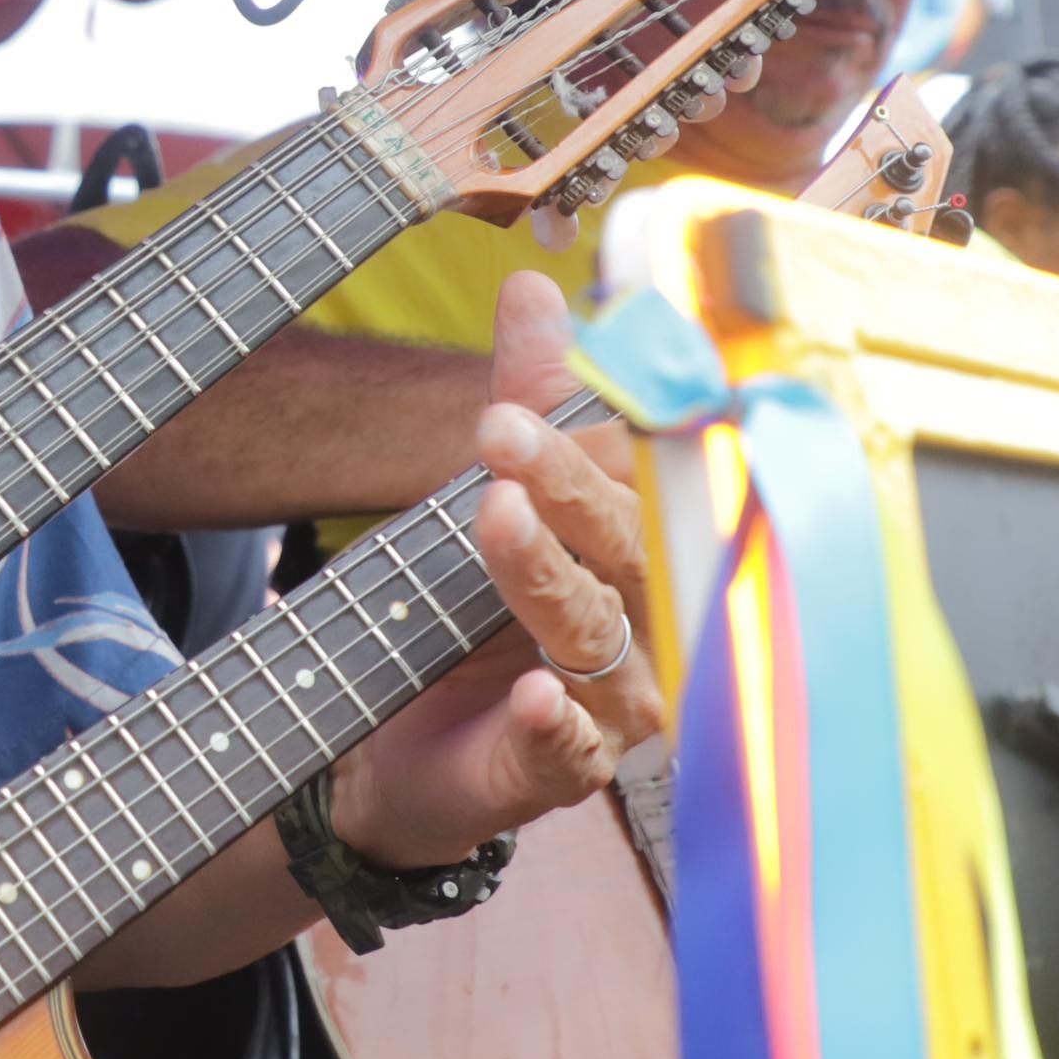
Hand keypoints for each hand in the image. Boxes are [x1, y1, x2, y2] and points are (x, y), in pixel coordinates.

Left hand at [324, 271, 664, 864]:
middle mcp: (651, 622)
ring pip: (593, 632)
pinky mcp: (563, 771)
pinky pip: (570, 748)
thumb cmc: (478, 615)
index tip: (589, 360)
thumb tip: (533, 287)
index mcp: (648, 546)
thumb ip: (526, 399)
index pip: (651, 474)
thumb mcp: (501, 495)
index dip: (621, 419)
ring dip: (546, 575)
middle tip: (502, 429)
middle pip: (625, 544)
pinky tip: (536, 695)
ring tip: (496, 517)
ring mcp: (617, 704)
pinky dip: (555, 721)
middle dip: (569, 484)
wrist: (407, 743)